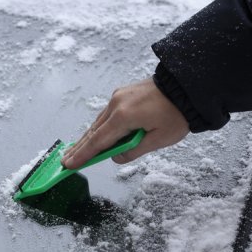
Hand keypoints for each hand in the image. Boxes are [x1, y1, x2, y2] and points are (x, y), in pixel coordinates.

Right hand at [62, 77, 189, 168]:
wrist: (186, 86)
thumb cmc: (176, 114)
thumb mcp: (158, 139)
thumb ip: (134, 151)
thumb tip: (116, 157)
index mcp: (124, 117)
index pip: (98, 141)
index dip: (83, 155)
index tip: (69, 165)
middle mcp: (116, 104)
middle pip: (93, 131)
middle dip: (79, 148)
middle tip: (65, 161)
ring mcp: (118, 97)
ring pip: (99, 122)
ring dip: (88, 138)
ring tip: (75, 151)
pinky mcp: (122, 94)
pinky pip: (106, 114)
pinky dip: (99, 127)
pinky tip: (94, 135)